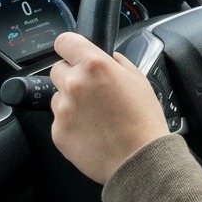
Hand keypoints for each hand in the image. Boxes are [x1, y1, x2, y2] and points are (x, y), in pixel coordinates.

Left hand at [49, 32, 168, 184]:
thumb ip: (118, 62)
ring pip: (58, 96)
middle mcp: (74, 84)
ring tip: (95, 116)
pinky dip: (71, 124)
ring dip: (70, 101)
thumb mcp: (139, 79)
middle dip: (71, 76)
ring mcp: (63, 110)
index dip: (69, 47)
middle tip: (92, 91)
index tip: (72, 53)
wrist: (139, 160)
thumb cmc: (143, 121)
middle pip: (58, 69)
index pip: (64, 42)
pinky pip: (59, 120)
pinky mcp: (58, 132)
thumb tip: (108, 58)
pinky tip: (91, 131)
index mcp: (94, 65)